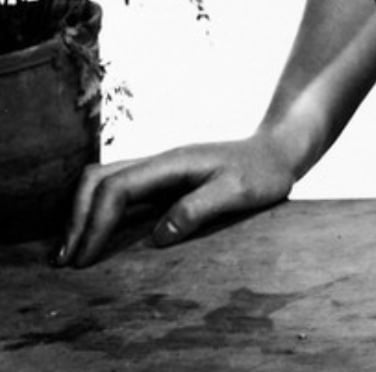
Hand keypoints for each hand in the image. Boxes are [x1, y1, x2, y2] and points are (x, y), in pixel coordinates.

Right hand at [55, 133, 295, 267]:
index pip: (118, 188)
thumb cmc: (262, 171)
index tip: (83, 259)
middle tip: (65, 259)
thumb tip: (160, 235)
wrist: (277, 150)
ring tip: (71, 251)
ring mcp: (159, 168)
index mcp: (172, 163)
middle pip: (98, 178)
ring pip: (103, 180)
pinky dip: (97, 210)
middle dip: (76, 216)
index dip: (95, 223)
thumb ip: (200, 208)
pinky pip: (118, 189)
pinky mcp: (162, 179)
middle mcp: (159, 161)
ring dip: (82, 212)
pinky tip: (95, 234)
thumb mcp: (239, 191)